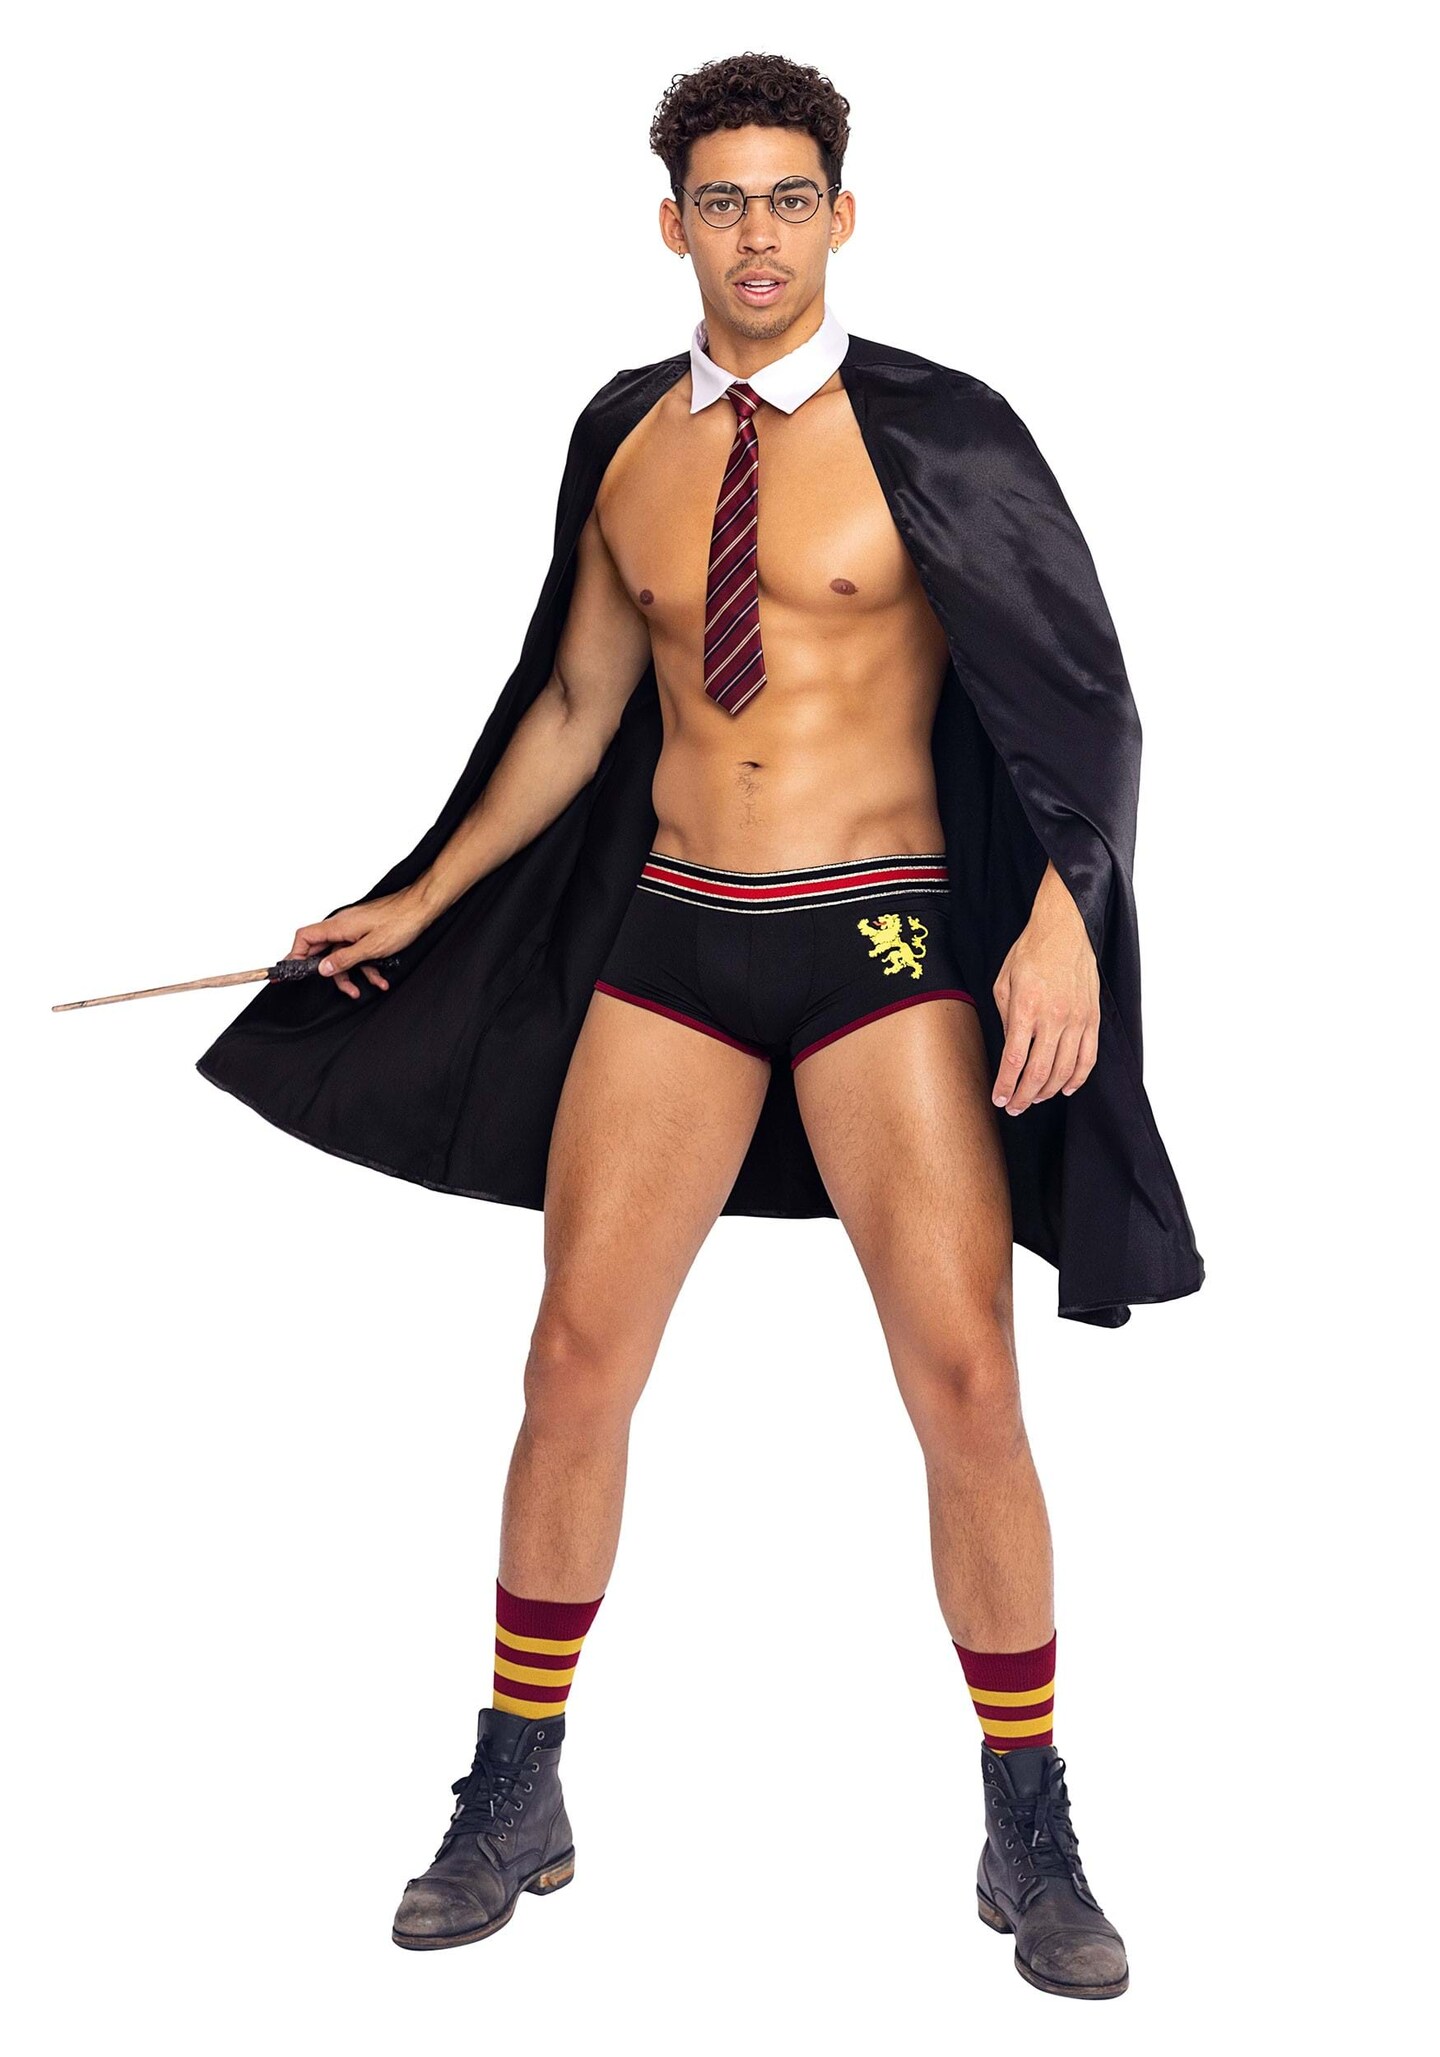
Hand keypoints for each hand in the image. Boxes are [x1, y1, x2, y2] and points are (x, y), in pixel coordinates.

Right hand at [286, 886, 433, 1000]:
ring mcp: (353, 929)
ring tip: (365, 988)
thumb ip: (344, 960)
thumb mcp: (370, 948)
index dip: (294, 955)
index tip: (290, 973)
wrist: (421, 908)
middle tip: (345, 989)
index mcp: (337, 926)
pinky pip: (358, 952)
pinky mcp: (365, 933)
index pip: (304, 938)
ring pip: (343, 956)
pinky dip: (367, 967)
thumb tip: (322, 969)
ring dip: (354, 974)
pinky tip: (380, 979)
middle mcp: (342, 926)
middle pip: (323, 952)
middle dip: (333, 974)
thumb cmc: (399, 921)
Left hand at [990, 870, 1099, 1113]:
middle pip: (1039, 1072)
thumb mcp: (1003, 983)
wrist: (1065, 930)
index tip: (998, 1098)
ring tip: (1034, 1100)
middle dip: (1024, 1096)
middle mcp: (1054, 1017)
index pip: (1014, 1059)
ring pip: (1064, 1070)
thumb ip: (1005, 1019)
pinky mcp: (1093, 1019)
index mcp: (1027, 1007)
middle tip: (1014, 1107)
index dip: (1006, 1084)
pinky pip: (1088, 1057)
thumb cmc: (1030, 953)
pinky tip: (1065, 1089)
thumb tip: (1010, 1051)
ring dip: (1047, 1091)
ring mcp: (1077, 1020)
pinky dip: (1078, 1078)